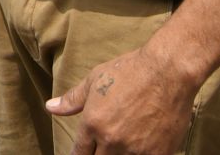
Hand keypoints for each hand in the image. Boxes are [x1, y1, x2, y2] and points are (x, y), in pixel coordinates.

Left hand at [46, 46, 198, 154]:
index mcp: (93, 124)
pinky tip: (137, 151)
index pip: (79, 153)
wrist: (168, 72)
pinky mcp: (159, 154)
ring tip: (117, 149)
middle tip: (99, 148)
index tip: (81, 154)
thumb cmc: (130, 72)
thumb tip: (51, 108)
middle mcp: (112, 141)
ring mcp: (137, 150)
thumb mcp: (94, 80)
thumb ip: (72, 99)